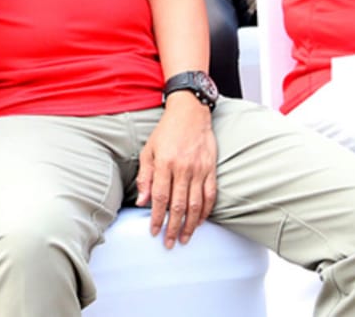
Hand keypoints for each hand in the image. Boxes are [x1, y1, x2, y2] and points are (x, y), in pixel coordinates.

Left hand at [136, 95, 216, 247]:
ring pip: (196, 204)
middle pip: (178, 205)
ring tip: (185, 238)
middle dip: (173, 227)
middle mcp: (183, 168)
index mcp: (165, 163)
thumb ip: (145, 177)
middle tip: (169, 243)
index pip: (160, 198)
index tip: (154, 231)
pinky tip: (201, 221)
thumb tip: (142, 202)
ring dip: (191, 225)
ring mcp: (199, 169)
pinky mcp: (211, 169)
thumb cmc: (166, 131)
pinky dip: (206, 210)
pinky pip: (210, 195)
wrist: (190, 112)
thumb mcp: (149, 150)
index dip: (157, 217)